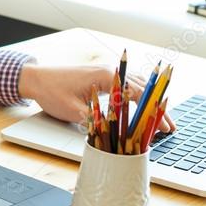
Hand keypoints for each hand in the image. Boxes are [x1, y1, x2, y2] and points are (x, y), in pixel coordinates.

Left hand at [18, 64, 175, 132]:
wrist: (35, 79)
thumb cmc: (51, 92)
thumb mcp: (74, 112)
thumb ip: (97, 121)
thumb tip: (115, 134)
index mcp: (105, 77)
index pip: (138, 95)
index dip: (152, 113)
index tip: (163, 128)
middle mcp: (108, 71)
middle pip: (141, 89)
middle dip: (156, 108)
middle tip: (170, 127)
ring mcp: (105, 71)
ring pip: (135, 84)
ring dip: (148, 100)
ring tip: (160, 119)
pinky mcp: (100, 76)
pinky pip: (125, 84)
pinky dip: (137, 95)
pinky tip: (142, 106)